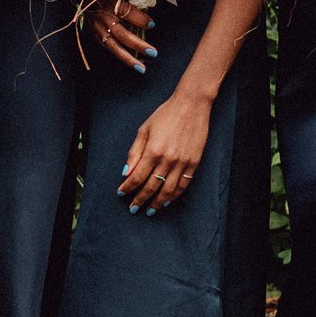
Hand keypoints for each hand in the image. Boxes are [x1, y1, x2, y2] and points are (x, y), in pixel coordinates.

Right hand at [90, 0, 156, 71]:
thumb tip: (150, 15)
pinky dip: (119, 54)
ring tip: (141, 68)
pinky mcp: (95, 34)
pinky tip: (130, 61)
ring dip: (128, 58)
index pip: (126, 12)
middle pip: (121, 33)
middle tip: (153, 53)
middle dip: (137, 45)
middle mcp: (103, 17)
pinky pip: (108, 47)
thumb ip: (133, 1)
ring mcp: (98, 27)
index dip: (140, 19)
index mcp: (110, 3)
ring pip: (113, 45)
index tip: (152, 25)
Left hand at [118, 85, 213, 212]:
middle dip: (140, 199)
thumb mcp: (144, 130)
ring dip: (157, 203)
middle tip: (133, 208)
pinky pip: (183, 185)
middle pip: (151, 187)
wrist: (191, 106)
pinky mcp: (194, 163)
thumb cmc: (166, 115)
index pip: (137, 177)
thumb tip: (126, 172)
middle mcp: (167, 160)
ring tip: (150, 210)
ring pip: (168, 190)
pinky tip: (167, 200)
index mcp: (153, 151)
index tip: (121, 193)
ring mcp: (182, 163)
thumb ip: (134, 152)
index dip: (128, 187)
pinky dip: (175, 195)